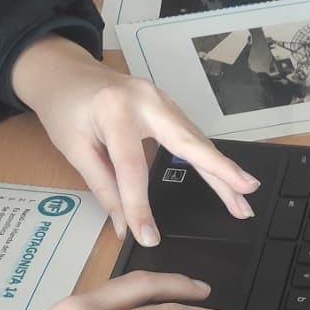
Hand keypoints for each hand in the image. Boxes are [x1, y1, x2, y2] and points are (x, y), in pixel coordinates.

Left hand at [9, 36, 260, 244]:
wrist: (64, 71)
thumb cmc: (64, 108)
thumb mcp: (75, 149)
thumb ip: (104, 188)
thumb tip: (125, 226)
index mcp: (115, 111)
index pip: (133, 169)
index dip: (141, 207)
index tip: (150, 238)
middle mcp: (147, 100)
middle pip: (189, 144)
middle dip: (222, 175)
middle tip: (245, 203)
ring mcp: (162, 99)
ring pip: (197, 139)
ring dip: (223, 171)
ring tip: (242, 200)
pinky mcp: (168, 104)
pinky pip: (191, 134)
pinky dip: (209, 158)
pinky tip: (223, 178)